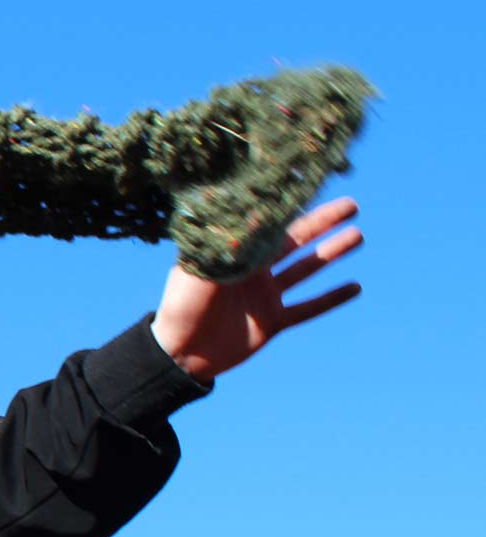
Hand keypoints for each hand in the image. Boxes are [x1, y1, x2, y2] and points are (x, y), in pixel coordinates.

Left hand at [151, 197, 363, 381]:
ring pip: (306, 270)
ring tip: (357, 235)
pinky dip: (330, 299)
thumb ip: (229, 243)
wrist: (180, 352)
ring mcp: (265, 297)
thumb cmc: (182, 304)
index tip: (314, 184)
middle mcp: (253, 272)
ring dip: (331, 253)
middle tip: (352, 205)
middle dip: (322, 222)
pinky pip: (307, 309)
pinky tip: (356, 287)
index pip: (270, 224)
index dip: (292, 206)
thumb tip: (257, 212)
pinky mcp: (272, 322)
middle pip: (295, 241)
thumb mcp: (202, 268)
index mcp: (235, 254)